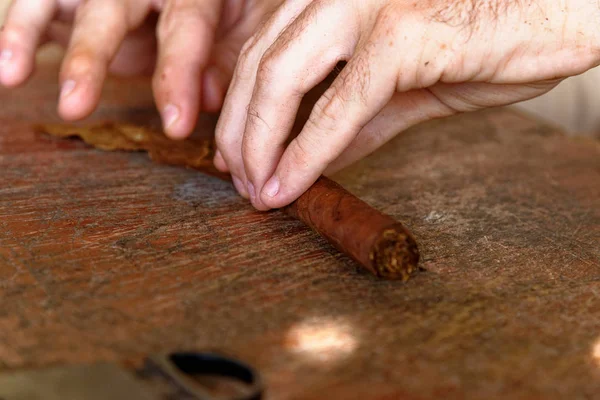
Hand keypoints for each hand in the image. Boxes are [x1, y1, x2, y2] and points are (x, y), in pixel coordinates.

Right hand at [0, 0, 278, 137]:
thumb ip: (224, 60)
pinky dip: (15, 30)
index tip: (176, 126)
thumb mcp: (236, 29)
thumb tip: (212, 99)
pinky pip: (33, 3)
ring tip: (10, 73)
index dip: (179, 75)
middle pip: (111, 8)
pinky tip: (5, 66)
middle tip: (74, 106)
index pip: (185, 26)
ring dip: (26, 32)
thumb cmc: (219, 10)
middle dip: (90, 56)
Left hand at [214, 0, 599, 209]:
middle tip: (242, 184)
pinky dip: (307, 152)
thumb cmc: (490, 44)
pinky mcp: (401, 32)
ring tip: (258, 191)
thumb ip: (353, 121)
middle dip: (240, 133)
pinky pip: (339, 104)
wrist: (561, 15)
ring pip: (283, 79)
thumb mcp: (404, 88)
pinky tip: (290, 185)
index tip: (238, 157)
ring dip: (261, 144)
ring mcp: (367, 3)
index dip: (240, 110)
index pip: (265, 52)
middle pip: (261, 65)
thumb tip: (308, 160)